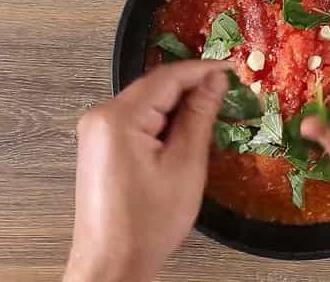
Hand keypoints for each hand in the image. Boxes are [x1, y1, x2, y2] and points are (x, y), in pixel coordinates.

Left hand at [63, 61, 229, 281]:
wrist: (112, 263)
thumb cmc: (149, 222)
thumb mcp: (185, 165)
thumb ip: (199, 116)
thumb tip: (215, 80)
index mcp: (118, 118)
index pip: (167, 77)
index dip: (203, 69)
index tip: (233, 67)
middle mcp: (100, 116)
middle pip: (154, 87)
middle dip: (191, 86)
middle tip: (229, 89)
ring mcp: (96, 131)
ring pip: (146, 103)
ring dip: (178, 103)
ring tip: (213, 108)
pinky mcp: (100, 146)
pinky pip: (136, 119)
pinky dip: (162, 119)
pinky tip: (185, 129)